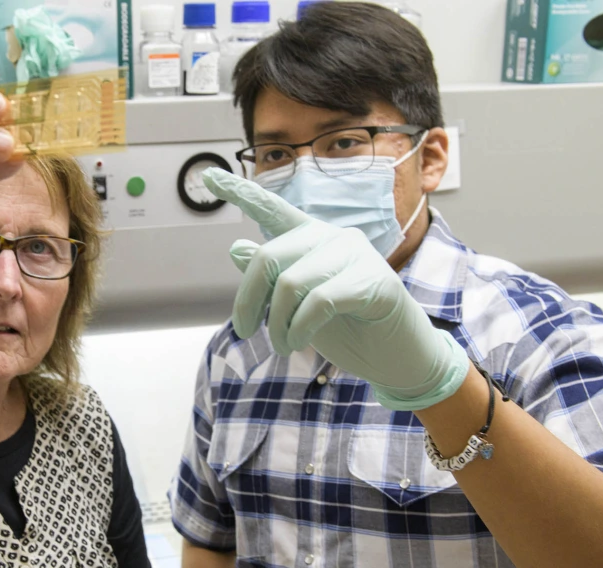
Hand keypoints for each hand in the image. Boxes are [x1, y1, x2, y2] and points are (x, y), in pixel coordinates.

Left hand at [204, 168, 468, 410]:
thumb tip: (236, 247)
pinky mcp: (375, 281)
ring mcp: (356, 255)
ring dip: (277, 324)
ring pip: (290, 284)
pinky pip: (318, 302)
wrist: (395, 356)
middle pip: (268, 257)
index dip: (239, 193)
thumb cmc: (347, 328)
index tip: (207, 176)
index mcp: (312, 239)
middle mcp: (333, 237)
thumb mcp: (299, 305)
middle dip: (248, 301)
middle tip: (246, 333)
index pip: (272, 209)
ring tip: (283, 346)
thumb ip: (272, 276)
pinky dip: (299, 328)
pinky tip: (299, 342)